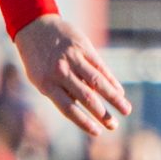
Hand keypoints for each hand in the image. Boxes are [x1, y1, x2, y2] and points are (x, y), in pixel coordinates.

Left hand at [15, 14, 131, 137]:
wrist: (34, 26)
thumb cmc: (37, 59)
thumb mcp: (39, 78)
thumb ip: (60, 92)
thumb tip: (85, 109)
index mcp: (46, 84)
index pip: (68, 108)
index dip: (84, 122)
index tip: (97, 132)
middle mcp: (60, 71)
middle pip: (85, 97)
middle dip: (102, 114)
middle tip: (114, 125)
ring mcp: (72, 58)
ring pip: (97, 82)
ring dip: (114, 98)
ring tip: (126, 110)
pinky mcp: (83, 47)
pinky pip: (100, 66)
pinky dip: (111, 80)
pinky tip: (119, 92)